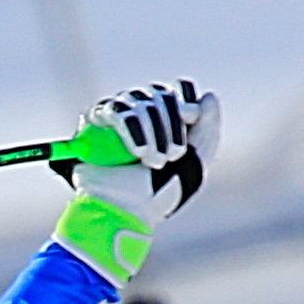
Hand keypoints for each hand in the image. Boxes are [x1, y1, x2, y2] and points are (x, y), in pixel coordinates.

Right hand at [73, 80, 219, 222]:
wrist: (122, 213)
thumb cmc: (157, 197)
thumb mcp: (193, 167)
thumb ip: (208, 132)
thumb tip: (209, 96)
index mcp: (168, 121)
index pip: (179, 90)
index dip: (185, 98)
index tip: (190, 117)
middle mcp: (143, 114)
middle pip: (160, 94)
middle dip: (169, 124)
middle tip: (170, 157)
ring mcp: (118, 116)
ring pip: (140, 101)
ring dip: (151, 131)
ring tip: (152, 161)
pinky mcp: (94, 122)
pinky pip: (116, 110)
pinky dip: (131, 128)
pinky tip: (136, 152)